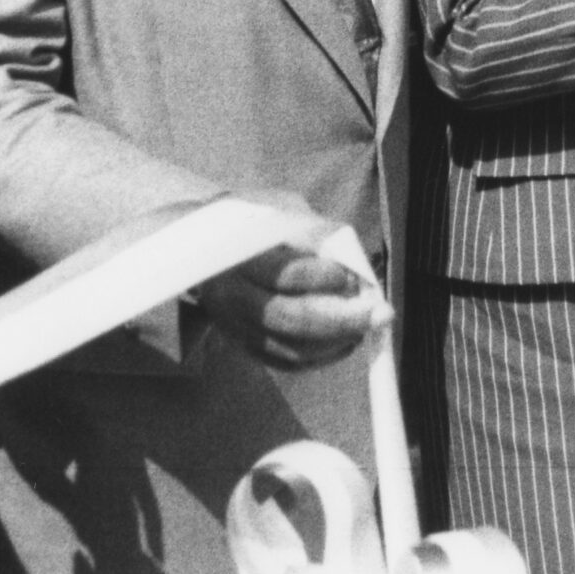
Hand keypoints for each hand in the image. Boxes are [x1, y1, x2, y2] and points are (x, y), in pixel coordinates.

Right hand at [195, 241, 390, 370]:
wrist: (194, 248)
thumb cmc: (248, 223)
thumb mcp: (276, 211)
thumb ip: (311, 233)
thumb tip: (354, 260)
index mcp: (238, 258)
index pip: (286, 275)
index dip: (326, 279)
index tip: (356, 278)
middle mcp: (232, 297)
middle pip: (290, 319)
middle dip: (343, 320)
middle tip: (380, 314)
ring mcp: (234, 327)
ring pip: (289, 349)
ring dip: (336, 343)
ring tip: (367, 328)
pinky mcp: (242, 344)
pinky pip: (284, 361)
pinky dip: (320, 358)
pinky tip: (344, 343)